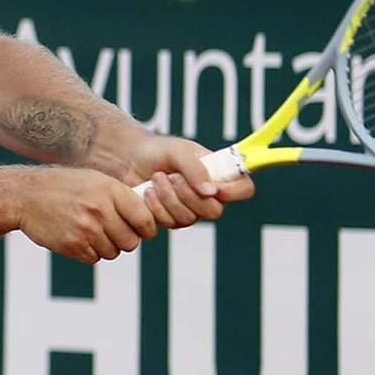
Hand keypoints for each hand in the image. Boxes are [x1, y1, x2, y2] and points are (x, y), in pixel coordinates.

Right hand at [17, 167, 158, 263]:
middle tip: (114, 232)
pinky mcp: (73, 245)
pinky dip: (90, 252)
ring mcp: (87, 229)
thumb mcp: (95, 180)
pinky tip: (78, 236)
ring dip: (106, 247)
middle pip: (131, 242)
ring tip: (91, 231)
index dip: (147, 229)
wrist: (26, 196)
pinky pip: (94, 258)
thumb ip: (121, 197)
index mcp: (111, 191)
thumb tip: (147, 216)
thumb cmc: (64, 187)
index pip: (145, 219)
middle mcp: (101, 210)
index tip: (142, 230)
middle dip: (125, 240)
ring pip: (113, 252)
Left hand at [124, 136, 254, 229]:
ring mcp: (191, 210)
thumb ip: (195, 168)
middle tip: (172, 177)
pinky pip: (170, 223)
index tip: (215, 188)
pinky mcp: (172, 220)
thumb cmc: (159, 151)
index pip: (244, 188)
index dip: (234, 192)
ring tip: (156, 178)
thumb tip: (210, 192)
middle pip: (214, 211)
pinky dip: (156, 207)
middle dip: (188, 195)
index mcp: (219, 174)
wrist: (130, 161)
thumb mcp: (178, 150)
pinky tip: (148, 192)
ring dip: (168, 198)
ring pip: (189, 219)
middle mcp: (209, 195)